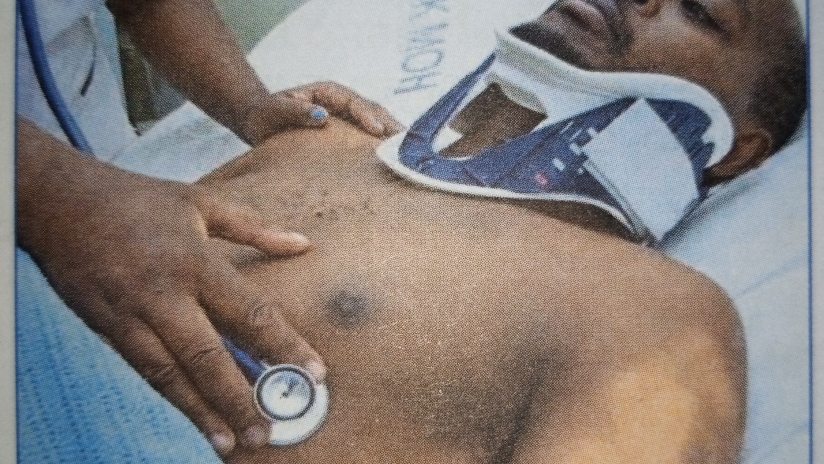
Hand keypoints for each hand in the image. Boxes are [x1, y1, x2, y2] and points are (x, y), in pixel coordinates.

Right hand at [17, 123, 324, 456]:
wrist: (59, 203)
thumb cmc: (140, 199)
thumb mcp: (203, 202)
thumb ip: (256, 228)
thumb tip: (304, 244)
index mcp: (194, 261)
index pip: (249, 312)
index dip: (283, 345)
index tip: (315, 373)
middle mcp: (162, 294)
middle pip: (207, 357)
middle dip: (239, 398)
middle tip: (267, 431)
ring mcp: (131, 316)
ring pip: (170, 375)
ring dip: (203, 412)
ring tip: (233, 441)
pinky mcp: (107, 329)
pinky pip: (145, 370)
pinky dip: (174, 396)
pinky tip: (196, 415)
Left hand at [239, 81, 403, 144]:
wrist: (262, 122)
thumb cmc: (266, 115)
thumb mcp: (275, 111)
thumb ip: (295, 111)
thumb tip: (321, 115)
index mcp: (328, 92)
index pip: (354, 102)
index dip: (367, 116)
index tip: (376, 131)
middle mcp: (344, 102)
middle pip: (374, 112)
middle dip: (390, 127)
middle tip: (406, 145)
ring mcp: (350, 118)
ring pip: (378, 125)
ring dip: (394, 139)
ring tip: (410, 156)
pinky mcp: (351, 134)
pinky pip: (372, 139)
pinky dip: (385, 149)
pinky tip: (398, 164)